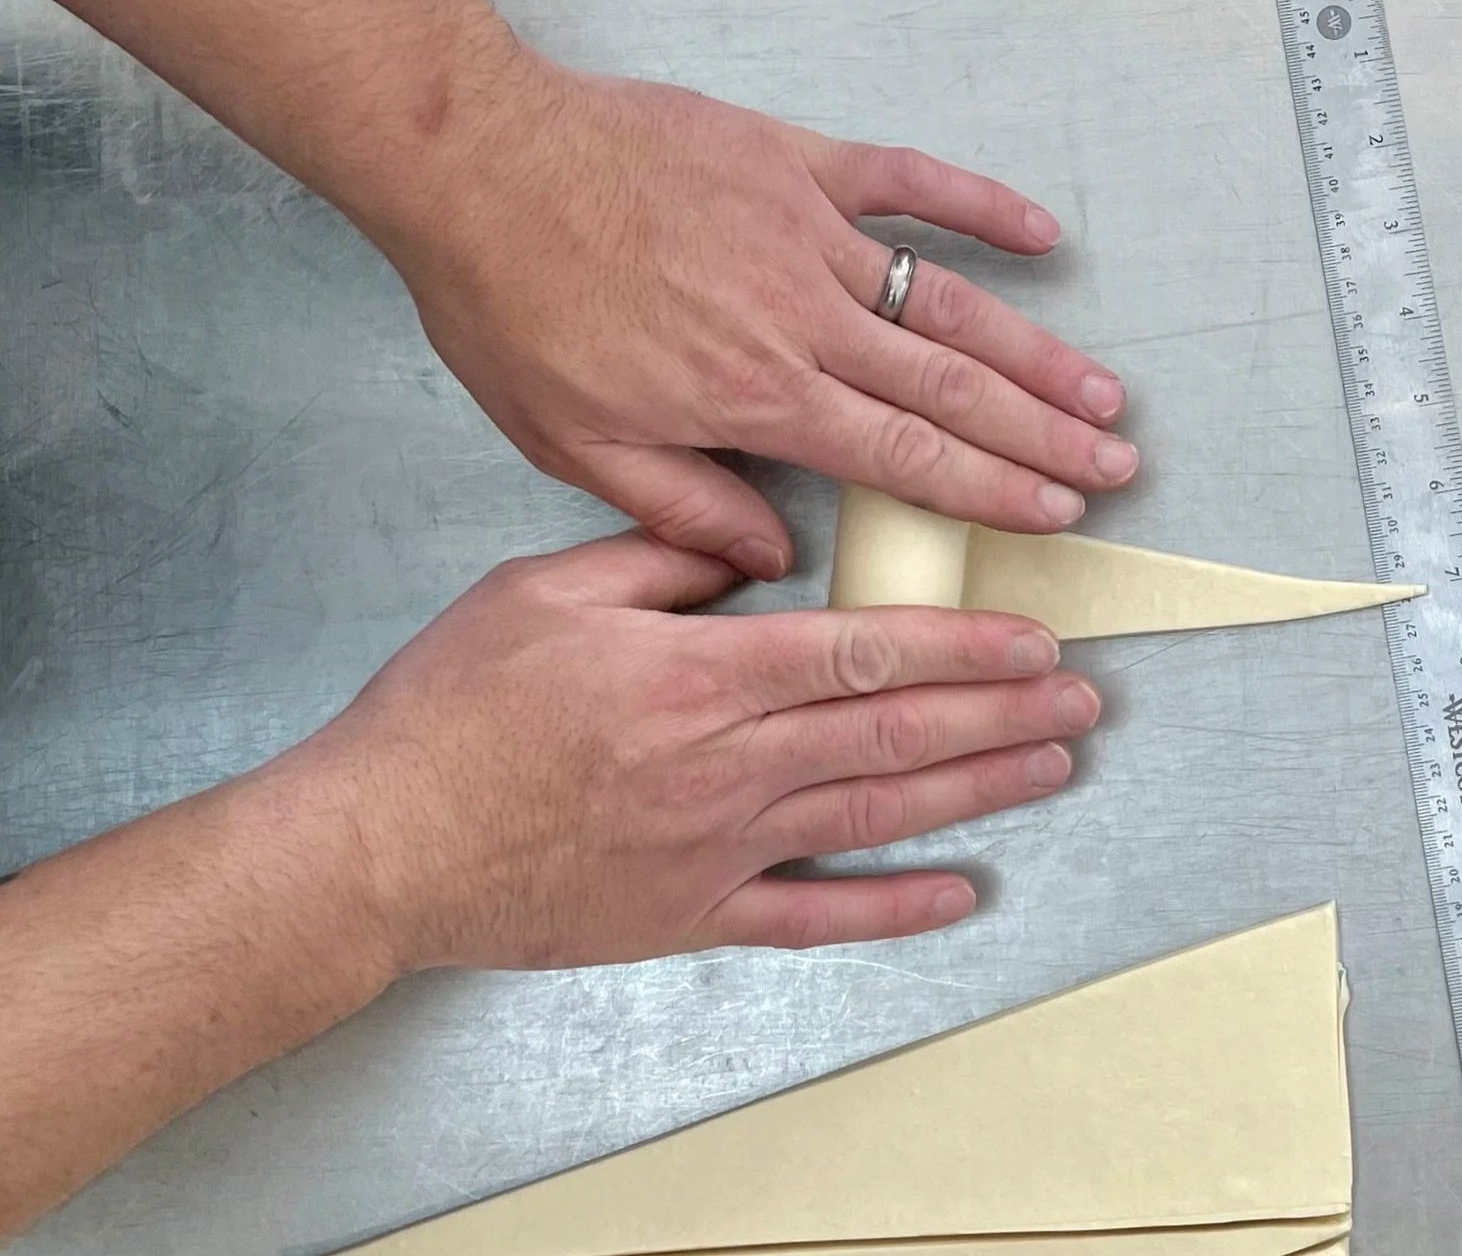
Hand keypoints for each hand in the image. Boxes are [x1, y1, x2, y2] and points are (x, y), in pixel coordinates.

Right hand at [265, 533, 1099, 970]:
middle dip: (1000, 713)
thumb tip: (758, 545)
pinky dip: (894, 908)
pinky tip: (962, 893)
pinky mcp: (693, 914)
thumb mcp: (545, 589)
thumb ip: (663, 557)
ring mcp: (717, 850)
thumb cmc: (450, 711)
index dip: (961, 647)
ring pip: (877, 816)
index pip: (861, 655)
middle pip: (894, 735)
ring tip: (1052, 765)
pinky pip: (814, 917)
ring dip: (978, 791)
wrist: (378, 844)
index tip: (1032, 640)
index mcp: (697, 677)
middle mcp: (725, 766)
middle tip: (1081, 698)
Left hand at [385, 60, 1138, 582]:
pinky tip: (1043, 233)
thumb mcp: (574, 442)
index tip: (1056, 511)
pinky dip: (979, 206)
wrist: (474, 165)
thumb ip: (683, 507)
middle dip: (1046, 434)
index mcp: (756, 395)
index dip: (994, 489)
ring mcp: (807, 232)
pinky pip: (907, 182)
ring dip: (1036, 349)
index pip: (907, 458)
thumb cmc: (513, 305)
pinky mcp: (794, 162)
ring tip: (1101, 389)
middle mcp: (802, 316)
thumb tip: (775, 560)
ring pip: (949, 301)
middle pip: (954, 389)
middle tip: (1115, 465)